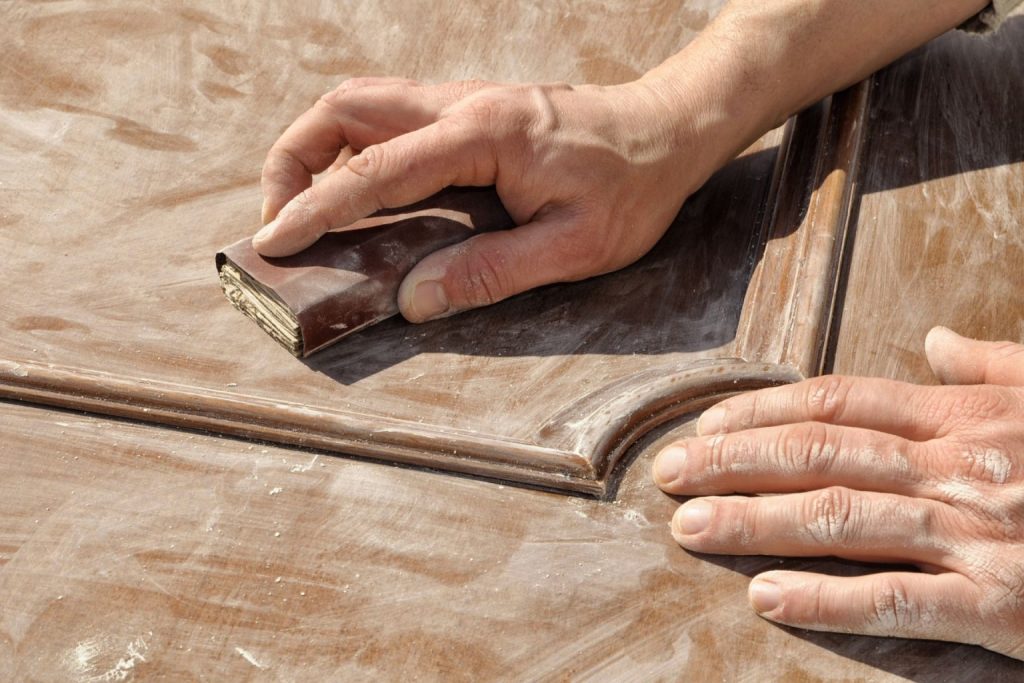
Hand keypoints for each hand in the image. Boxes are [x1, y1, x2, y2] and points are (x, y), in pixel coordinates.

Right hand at [253, 76, 724, 321]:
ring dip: (317, 148)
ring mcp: (462, 98)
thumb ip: (491, 273)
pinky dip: (352, 145)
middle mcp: (461, 103)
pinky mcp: (469, 107)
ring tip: (306, 206)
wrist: (669, 129)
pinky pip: (389, 113)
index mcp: (482, 136)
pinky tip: (358, 187)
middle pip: (345, 107)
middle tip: (281, 221)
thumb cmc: (633, 188)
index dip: (316, 208)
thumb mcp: (574, 247)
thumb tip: (413, 301)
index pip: (374, 169)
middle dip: (293, 159)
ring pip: (361, 102)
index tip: (275, 242)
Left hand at [653, 326, 1023, 659]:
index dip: (759, 411)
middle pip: (819, 451)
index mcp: (966, 415)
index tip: (702, 426)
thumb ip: (993, 365)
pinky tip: (768, 601)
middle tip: (668, 477)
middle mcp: (961, 464)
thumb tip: (935, 340)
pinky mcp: (1004, 603)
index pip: (836, 401)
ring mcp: (980, 532)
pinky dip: (828, 601)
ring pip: (842, 516)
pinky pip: (900, 599)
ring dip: (754, 522)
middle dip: (732, 462)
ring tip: (688, 529)